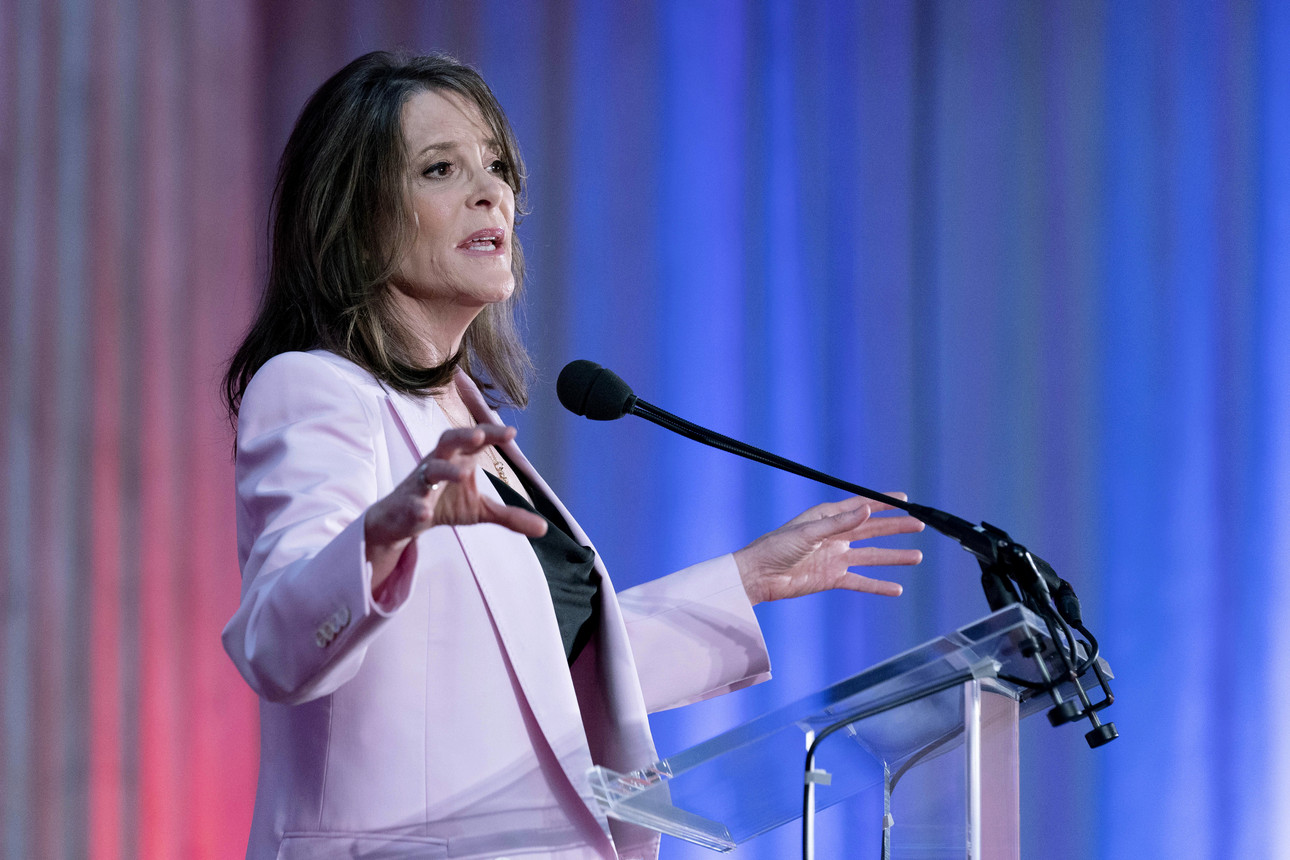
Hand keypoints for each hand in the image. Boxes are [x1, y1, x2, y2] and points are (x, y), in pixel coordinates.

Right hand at [365, 425, 546, 591]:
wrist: (402, 521)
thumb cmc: (443, 504)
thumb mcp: (480, 510)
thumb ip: (510, 515)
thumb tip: (544, 529)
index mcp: (458, 459)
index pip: (476, 440)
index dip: (492, 434)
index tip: (512, 433)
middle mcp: (439, 463)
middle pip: (448, 441)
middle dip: (463, 436)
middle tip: (479, 435)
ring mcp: (421, 483)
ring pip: (430, 470)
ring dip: (444, 470)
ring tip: (462, 475)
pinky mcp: (406, 504)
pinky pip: (411, 503)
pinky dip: (418, 507)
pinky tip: (424, 513)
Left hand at [732, 495, 923, 604]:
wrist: (759, 576)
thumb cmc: (775, 547)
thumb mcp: (808, 532)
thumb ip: (839, 523)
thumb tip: (867, 510)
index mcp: (827, 518)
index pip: (861, 506)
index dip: (883, 502)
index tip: (904, 499)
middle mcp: (834, 535)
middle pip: (871, 530)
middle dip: (895, 528)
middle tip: (918, 525)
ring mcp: (835, 557)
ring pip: (871, 556)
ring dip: (893, 556)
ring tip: (917, 557)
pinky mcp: (832, 578)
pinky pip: (860, 581)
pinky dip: (878, 585)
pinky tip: (896, 588)